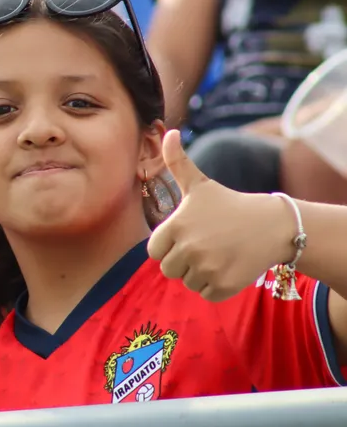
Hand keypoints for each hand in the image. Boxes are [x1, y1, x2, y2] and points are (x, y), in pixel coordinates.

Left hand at [148, 130, 295, 301]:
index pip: (155, 251)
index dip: (170, 245)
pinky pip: (206, 294)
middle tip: (207, 246)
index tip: (189, 235)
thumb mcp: (200, 183)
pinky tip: (229, 267)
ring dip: (201, 273)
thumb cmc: (229, 204)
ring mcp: (206, 268)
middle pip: (169, 269)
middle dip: (184, 261)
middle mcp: (188, 247)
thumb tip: (169, 132)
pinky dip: (216, 286)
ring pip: (187, 282)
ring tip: (219, 254)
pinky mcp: (223, 285)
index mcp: (175, 226)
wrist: (272, 225)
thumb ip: (178, 162)